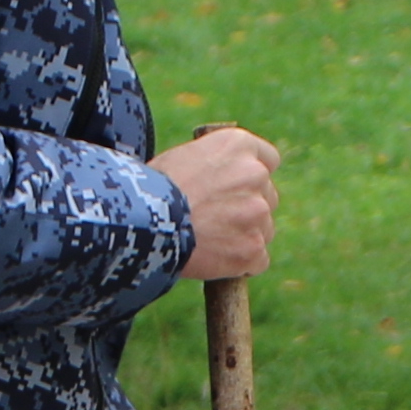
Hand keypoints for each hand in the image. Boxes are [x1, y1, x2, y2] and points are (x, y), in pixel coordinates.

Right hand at [157, 127, 279, 284]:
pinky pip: (258, 260)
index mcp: (238, 146)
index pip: (268, 159)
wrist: (142, 221)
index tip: (239, 189)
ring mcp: (257, 213)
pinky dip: (241, 263)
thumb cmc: (151, 188)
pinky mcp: (253, 247)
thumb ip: (214, 165)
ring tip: (209, 242)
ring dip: (244, 236)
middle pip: (266, 196)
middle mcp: (255, 174)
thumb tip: (220, 180)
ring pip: (263, 229)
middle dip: (247, 208)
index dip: (251, 177)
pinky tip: (216, 260)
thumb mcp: (184, 157)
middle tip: (215, 220)